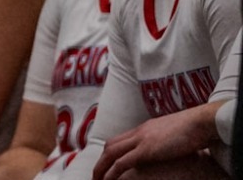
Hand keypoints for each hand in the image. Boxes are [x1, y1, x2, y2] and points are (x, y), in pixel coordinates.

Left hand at [94, 107, 219, 179]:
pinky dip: (112, 172)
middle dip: (101, 160)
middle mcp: (139, 132)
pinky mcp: (146, 150)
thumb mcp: (176, 133)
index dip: (111, 151)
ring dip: (101, 167)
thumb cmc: (196, 129)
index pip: (121, 139)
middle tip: (96, 174)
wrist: (201, 122)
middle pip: (111, 145)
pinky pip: (122, 162)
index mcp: (146, 127)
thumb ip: (166, 139)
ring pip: (111, 153)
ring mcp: (141, 140)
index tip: (106, 162)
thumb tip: (168, 146)